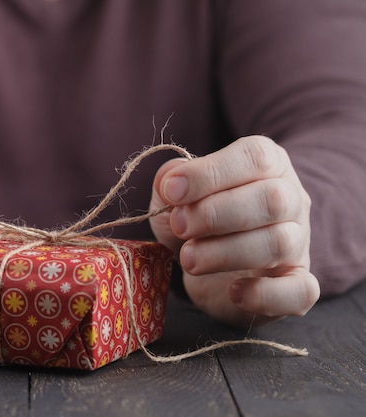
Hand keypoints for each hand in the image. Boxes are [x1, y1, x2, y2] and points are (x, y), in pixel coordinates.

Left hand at [149, 136, 319, 326]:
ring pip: (280, 243)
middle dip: (216, 214)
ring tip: (188, 259)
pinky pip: (301, 291)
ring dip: (226, 252)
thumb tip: (169, 181)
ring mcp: (299, 244)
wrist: (205, 267)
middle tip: (178, 226)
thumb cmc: (193, 220)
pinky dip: (266, 295)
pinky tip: (235, 293)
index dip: (210, 173)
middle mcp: (291, 200)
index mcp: (267, 165)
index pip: (255, 157)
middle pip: (272, 199)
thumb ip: (169, 180)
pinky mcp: (297, 286)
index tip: (171, 191)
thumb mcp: (173, 195)